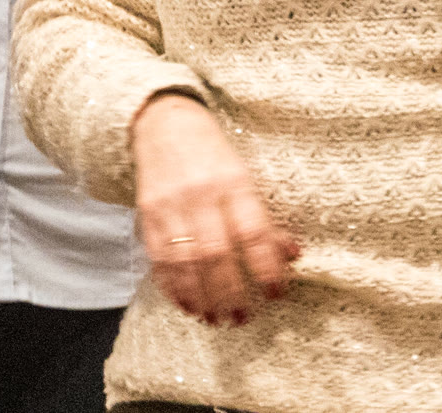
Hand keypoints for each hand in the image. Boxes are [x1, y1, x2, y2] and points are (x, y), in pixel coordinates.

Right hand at [131, 92, 298, 324]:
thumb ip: (266, 216)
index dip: (266, 266)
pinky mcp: (148, 214)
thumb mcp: (246, 175)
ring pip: (186, 262)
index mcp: (233, 180)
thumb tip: (293, 255)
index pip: (253, 230)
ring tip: (217, 319)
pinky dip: (174, 287)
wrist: (163, 122)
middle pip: (216, 253)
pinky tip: (188, 304)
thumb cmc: (214, 154)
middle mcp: (201, 193)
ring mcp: (171, 205)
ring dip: (202, 297)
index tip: (276, 293)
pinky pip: (159, 259)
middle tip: (244, 317)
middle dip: (231, 292)